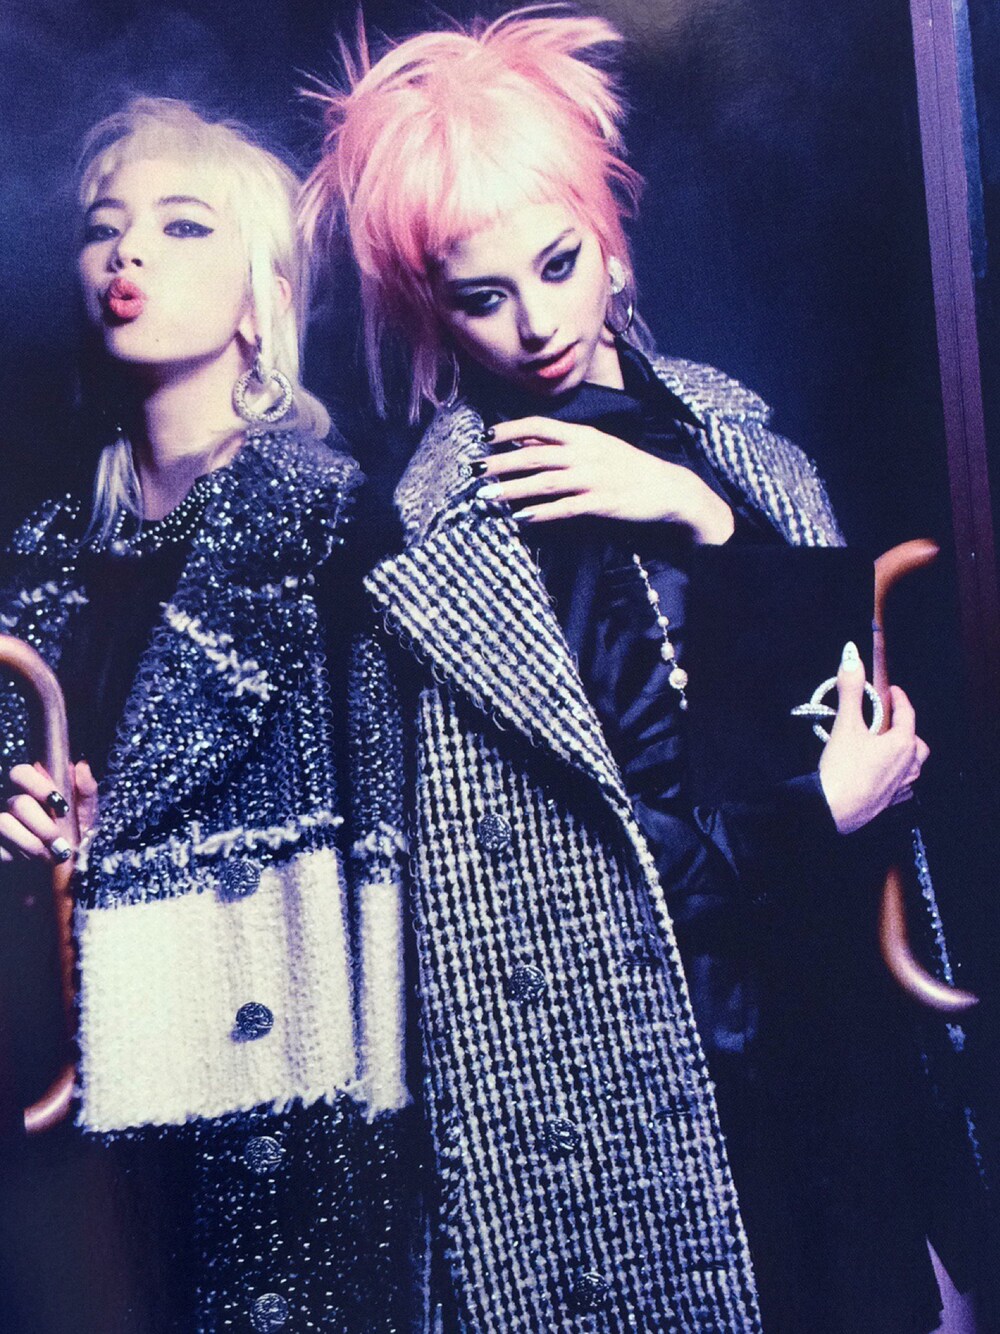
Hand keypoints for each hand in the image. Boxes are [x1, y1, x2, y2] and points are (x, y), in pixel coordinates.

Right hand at [0, 761, 98, 864]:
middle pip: (18, 803)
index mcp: (33, 788)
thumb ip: (86, 789)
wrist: (65, 866)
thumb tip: (82, 766)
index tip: (62, 806)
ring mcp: (2, 823)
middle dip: (43, 826)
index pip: (21, 773)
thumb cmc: (73, 831)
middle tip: (61, 842)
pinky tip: (36, 861)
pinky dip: (20, 857)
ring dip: (32, 844)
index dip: (38, 787)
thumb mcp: (86, 811)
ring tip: (54, 856)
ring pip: (4, 824)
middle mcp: (13, 802)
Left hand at [478, 416, 734, 544]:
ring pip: (543, 482)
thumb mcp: (598, 446)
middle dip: (500, 462)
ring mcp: (592, 478)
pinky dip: (541, 512)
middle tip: (473, 471)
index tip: (484, 436)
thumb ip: (564, 444)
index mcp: (583, 436)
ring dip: (512, 489)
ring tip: (486, 497)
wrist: (669, 488)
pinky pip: (564, 508)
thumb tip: (527, 442)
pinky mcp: (600, 503)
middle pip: (533, 455)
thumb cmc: (629, 467)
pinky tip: (521, 519)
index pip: (539, 426)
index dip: (509, 429)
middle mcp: (585, 453)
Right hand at [818, 643, 928, 834]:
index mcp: (902, 744)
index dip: (899, 699)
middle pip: (916, 743)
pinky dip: (895, 776)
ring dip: (903, 754)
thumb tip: (852, 656)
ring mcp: (900, 787)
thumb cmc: (841, 769)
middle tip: (888, 722)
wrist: (831, 810)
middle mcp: (908, 766)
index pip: (907, 714)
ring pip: (912, 766)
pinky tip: (879, 774)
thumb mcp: (845, 724)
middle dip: (906, 730)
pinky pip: (902, 786)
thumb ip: (850, 689)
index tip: (892, 690)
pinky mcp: (889, 803)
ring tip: (884, 748)